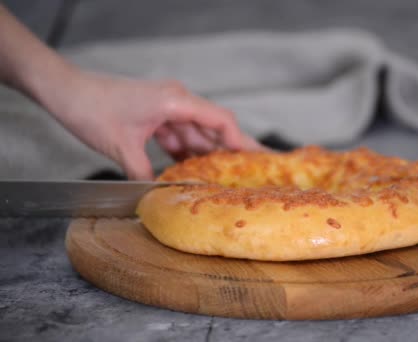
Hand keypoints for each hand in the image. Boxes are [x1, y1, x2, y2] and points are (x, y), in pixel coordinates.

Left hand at [49, 70, 263, 179]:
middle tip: (251, 170)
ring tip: (222, 177)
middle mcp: (176, 100)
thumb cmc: (91, 108)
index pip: (220, 120)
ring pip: (195, 133)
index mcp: (175, 101)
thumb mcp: (121, 147)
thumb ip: (145, 175)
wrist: (65, 91)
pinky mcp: (155, 113)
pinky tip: (189, 170)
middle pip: (212, 127)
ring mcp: (165, 106)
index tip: (256, 160)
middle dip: (230, 150)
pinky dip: (184, 152)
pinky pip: (177, 135)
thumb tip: (159, 198)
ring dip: (205, 155)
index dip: (240, 142)